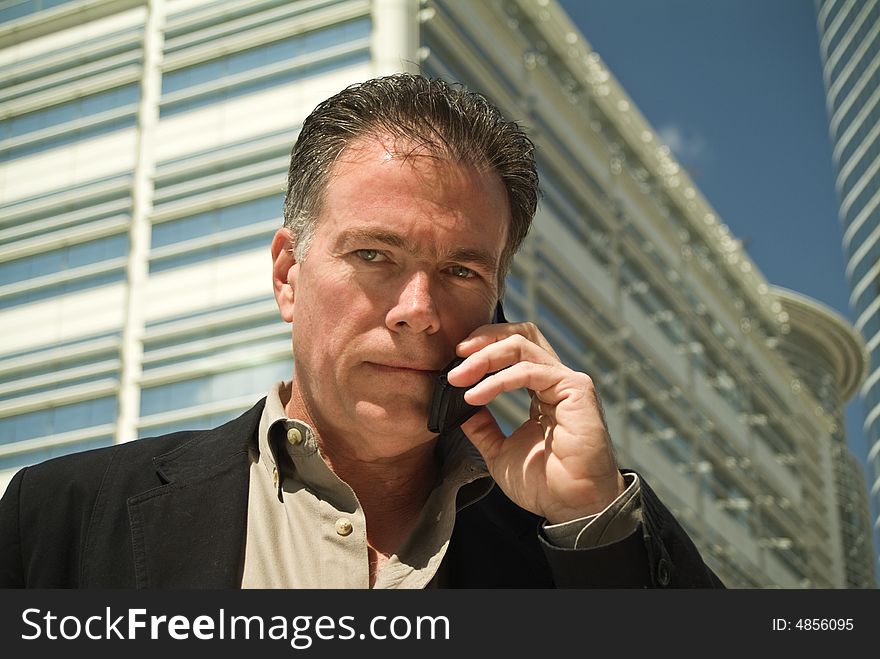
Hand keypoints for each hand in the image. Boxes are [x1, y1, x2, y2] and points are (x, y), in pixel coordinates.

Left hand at [448, 322, 625, 523]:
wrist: (572, 507)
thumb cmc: (544, 484)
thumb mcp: (499, 450)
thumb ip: (481, 426)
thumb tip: (458, 407)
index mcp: (540, 389)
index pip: (514, 347)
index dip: (484, 346)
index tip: (455, 361)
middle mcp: (555, 380)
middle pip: (520, 334)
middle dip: (484, 339)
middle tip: (456, 355)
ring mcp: (567, 382)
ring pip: (522, 346)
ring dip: (485, 358)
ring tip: (459, 378)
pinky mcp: (575, 390)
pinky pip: (531, 370)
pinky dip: (499, 379)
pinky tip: (477, 395)